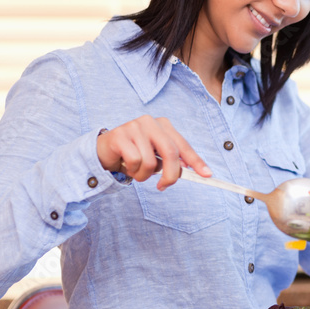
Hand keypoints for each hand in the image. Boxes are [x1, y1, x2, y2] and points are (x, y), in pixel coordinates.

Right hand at [96, 115, 211, 189]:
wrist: (103, 151)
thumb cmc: (133, 154)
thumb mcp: (155, 157)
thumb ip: (171, 161)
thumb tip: (191, 172)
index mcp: (163, 125)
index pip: (183, 145)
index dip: (196, 161)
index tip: (207, 175)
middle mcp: (151, 122)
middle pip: (170, 152)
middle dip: (170, 175)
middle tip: (164, 186)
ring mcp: (134, 126)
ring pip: (150, 161)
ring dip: (144, 175)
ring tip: (137, 170)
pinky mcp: (119, 135)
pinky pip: (135, 161)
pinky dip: (132, 170)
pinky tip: (126, 166)